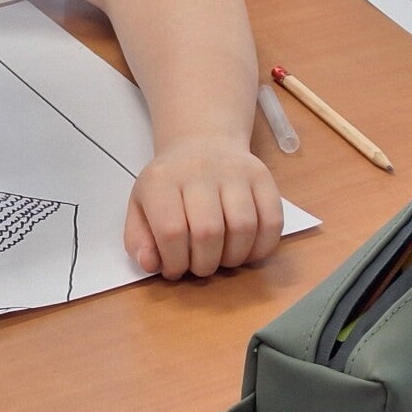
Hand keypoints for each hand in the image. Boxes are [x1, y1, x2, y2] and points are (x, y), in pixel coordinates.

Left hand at [125, 137, 282, 278]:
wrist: (202, 142)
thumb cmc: (170, 183)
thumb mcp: (141, 205)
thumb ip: (139, 240)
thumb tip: (151, 264)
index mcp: (162, 179)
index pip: (171, 231)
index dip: (175, 262)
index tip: (176, 269)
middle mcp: (200, 170)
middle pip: (208, 232)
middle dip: (205, 264)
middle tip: (200, 267)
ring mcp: (235, 171)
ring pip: (243, 227)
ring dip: (234, 258)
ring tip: (222, 259)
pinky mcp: (262, 176)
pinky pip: (272, 221)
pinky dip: (262, 247)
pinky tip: (247, 251)